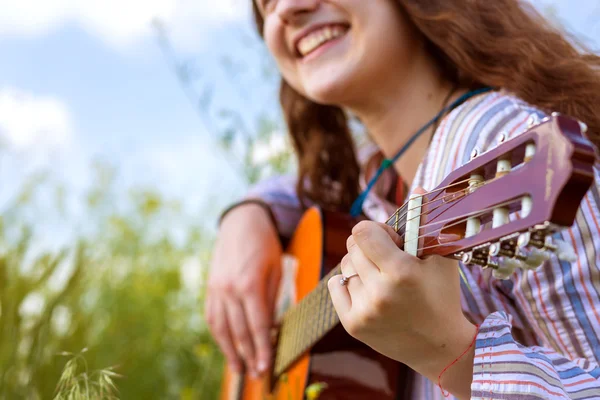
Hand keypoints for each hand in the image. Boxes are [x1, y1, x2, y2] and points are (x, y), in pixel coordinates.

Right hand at [205, 203, 281, 376]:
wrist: (241, 221)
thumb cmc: (265, 244)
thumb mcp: (276, 268)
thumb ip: (271, 298)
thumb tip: (270, 327)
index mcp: (248, 284)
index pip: (257, 325)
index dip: (262, 349)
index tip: (267, 367)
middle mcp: (228, 289)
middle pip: (238, 331)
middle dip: (248, 356)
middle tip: (257, 375)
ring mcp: (216, 289)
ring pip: (221, 328)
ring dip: (230, 351)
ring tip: (239, 370)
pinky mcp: (210, 288)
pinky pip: (212, 317)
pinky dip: (219, 335)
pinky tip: (226, 346)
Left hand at [328, 219, 475, 397]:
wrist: (439, 348)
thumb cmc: (442, 296)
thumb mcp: (441, 258)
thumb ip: (426, 223)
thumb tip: (420, 188)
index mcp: (401, 272)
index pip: (362, 231)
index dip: (375, 230)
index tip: (390, 239)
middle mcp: (379, 292)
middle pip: (352, 246)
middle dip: (368, 246)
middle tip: (386, 258)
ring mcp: (364, 310)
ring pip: (345, 266)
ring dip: (360, 265)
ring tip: (381, 277)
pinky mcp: (353, 324)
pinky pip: (335, 285)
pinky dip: (347, 282)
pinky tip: (367, 288)